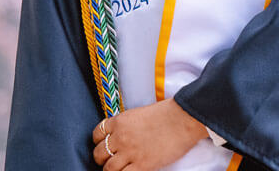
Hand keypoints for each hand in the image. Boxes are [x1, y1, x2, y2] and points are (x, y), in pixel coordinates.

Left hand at [91, 99, 208, 169]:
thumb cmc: (165, 114)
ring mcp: (129, 152)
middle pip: (99, 153)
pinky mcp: (141, 165)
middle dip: (101, 158)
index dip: (98, 141)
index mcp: (119, 121)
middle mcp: (120, 137)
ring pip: (108, 168)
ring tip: (116, 170)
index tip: (103, 145)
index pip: (97, 134)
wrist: (182, 120)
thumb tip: (122, 134)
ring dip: (110, 170)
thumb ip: (126, 125)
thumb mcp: (138, 114)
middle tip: (107, 161)